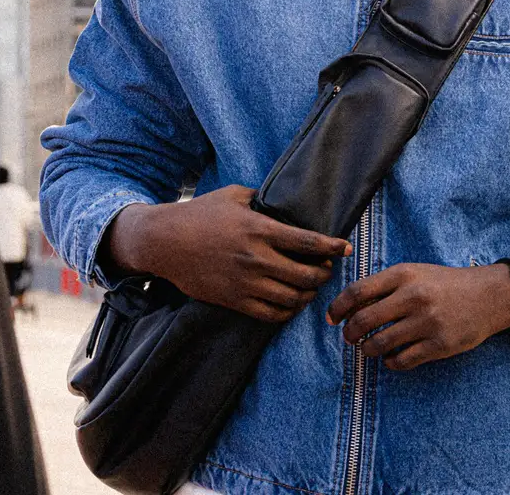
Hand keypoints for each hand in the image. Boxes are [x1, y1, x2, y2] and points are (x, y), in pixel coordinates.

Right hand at [102, 185, 350, 322]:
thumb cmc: (199, 214)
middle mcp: (257, 258)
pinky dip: (288, 312)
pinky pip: (272, 315)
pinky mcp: (234, 301)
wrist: (164, 242)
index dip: (333, 247)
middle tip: (327, 269)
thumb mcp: (233, 195)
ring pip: (293, 298)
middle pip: (307, 275)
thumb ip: (261, 199)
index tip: (345, 248)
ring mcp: (246, 283)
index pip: (309, 243)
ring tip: (310, 287)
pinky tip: (291, 303)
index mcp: (260, 229)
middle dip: (324, 274)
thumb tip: (283, 204)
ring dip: (308, 294)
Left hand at [326, 263, 509, 371]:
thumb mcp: (415, 273)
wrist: (489, 296)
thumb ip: (385, 286)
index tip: (331, 318)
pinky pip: (402, 360)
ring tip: (369, 348)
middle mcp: (414, 297)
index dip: (337, 308)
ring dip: (368, 350)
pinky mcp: (440, 345)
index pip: (357, 292)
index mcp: (404, 275)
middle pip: (363, 320)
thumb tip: (349, 306)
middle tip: (349, 337)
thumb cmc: (445, 284)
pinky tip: (391, 357)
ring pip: (380, 344)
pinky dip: (390, 362)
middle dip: (350, 333)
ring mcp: (427, 322)